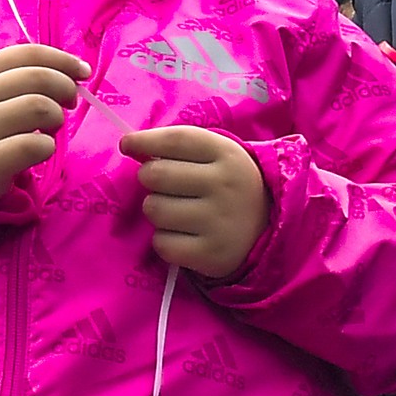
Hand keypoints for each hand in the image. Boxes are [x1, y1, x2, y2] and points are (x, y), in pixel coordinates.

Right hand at [0, 46, 87, 205]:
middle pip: (39, 78)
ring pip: (40, 108)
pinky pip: (35, 145)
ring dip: (56, 119)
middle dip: (66, 88)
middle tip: (70, 104)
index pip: (28, 53)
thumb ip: (22, 77)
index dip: (63, 59)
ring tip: (49, 129)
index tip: (83, 72)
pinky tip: (39, 150)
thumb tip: (75, 71)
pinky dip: (48, 147)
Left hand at [122, 127, 270, 279]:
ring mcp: (220, 222)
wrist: (268, 230)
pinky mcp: (211, 255)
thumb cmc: (227, 185)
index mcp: (228, 154)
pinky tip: (183, 236)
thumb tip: (129, 144)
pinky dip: (164, 241)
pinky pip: (162, 243)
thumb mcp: (216, 156)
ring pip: (154, 210)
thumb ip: (177, 147)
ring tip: (177, 213)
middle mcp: (225, 185)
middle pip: (156, 175)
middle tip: (165, 187)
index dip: (145, 140)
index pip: (176, 140)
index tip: (127, 145)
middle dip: (150, 180)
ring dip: (157, 211)